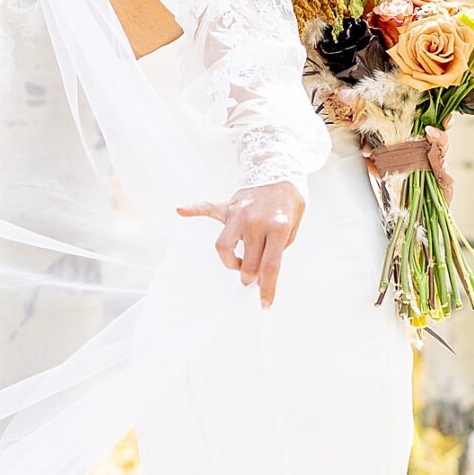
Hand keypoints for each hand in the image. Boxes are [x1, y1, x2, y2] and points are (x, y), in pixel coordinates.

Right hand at [177, 181, 304, 308]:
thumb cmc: (290, 201)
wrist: (281, 169)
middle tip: (253, 277)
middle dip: (250, 277)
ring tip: (238, 262)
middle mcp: (256, 223)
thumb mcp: (294, 225)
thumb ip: (279, 247)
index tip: (264, 305)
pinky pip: (206, 208)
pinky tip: (179, 209)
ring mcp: (239, 214)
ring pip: (223, 247)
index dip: (267, 290)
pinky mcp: (228, 207)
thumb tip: (263, 268)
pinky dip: (192, 209)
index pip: (270, 267)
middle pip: (247, 263)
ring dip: (230, 262)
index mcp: (277, 228)